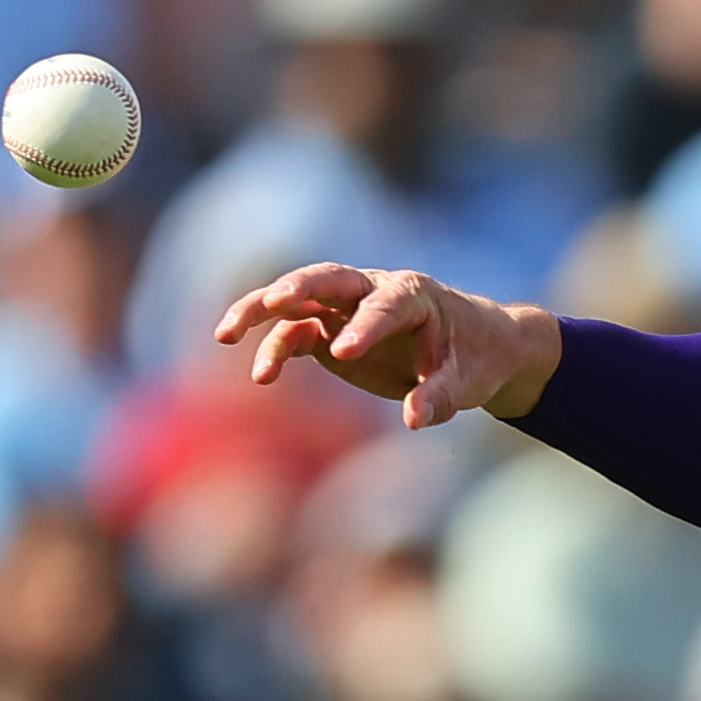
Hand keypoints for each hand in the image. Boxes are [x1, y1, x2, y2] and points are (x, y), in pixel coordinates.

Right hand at [215, 264, 562, 429]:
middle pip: (327, 280)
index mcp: (414, 295)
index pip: (385, 307)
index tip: (343, 353)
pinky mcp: (327, 333)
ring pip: (297, 302)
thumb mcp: (467, 381)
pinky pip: (293, 335)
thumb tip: (415, 421)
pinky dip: (273, 349)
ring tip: (224, 335)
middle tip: (273, 301)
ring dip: (260, 312)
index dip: (365, 327)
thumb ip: (441, 397)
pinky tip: (261, 377)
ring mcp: (345, 310)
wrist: (475, 345)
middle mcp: (373, 291)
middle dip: (298, 287)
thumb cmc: (475, 357)